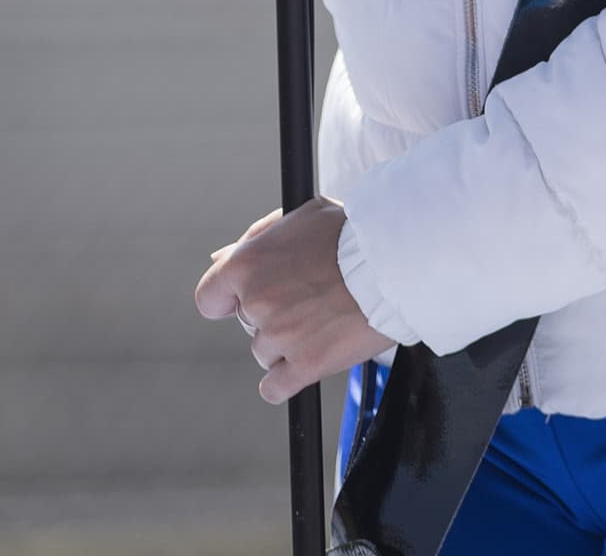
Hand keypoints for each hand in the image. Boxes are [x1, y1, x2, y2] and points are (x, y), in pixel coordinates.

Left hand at [195, 197, 396, 404]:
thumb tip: (220, 258)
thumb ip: (256, 238)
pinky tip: (309, 357)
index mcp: (248, 263)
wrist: (396, 260)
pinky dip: (287, 379)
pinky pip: (274, 388)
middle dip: (273, 312)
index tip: (247, 297)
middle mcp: (257, 301)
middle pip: (247, 322)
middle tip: (309, 296)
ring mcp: (279, 336)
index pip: (210, 297)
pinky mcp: (304, 366)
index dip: (229, 298)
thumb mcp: (301, 217)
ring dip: (287, 342)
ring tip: (323, 318)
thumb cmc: (353, 233)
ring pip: (265, 352)